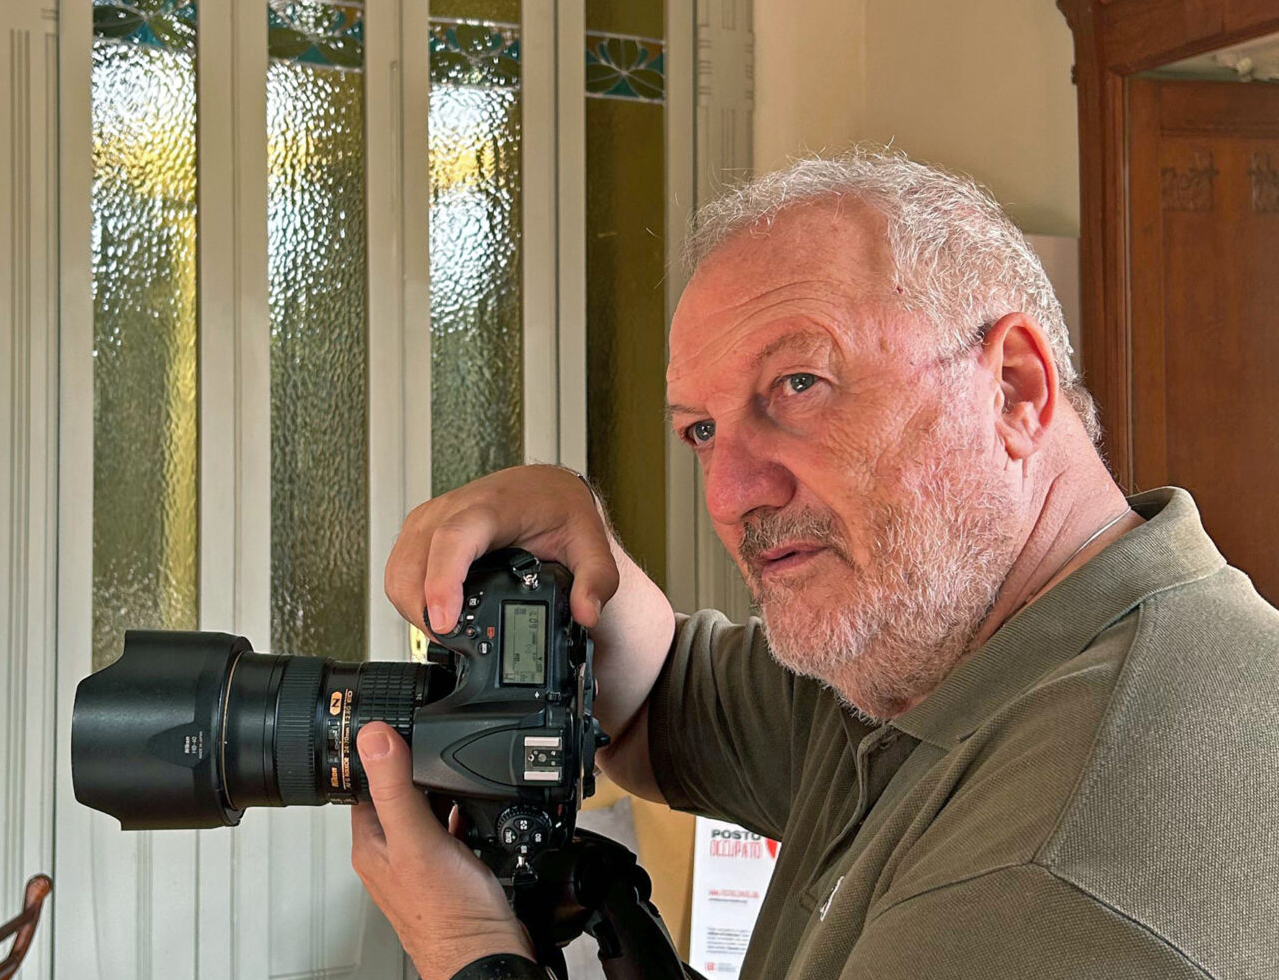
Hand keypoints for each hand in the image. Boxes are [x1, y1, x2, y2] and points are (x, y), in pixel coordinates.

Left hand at [351, 722, 535, 978]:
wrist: (485, 954)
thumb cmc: (449, 914)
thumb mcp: (418, 838)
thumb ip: (394, 785)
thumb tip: (372, 736)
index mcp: (371, 845)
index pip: (363, 785)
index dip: (379, 755)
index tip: (396, 728)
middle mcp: (391, 855)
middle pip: (396, 795)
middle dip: (416, 772)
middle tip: (437, 751)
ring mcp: (419, 865)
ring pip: (423, 812)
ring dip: (440, 794)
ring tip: (459, 782)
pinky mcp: (447, 873)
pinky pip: (449, 831)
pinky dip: (460, 816)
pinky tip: (475, 816)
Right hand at [385, 465, 618, 636]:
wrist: (544, 488)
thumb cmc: (559, 509)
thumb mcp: (589, 542)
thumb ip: (596, 580)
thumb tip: (586, 613)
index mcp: (492, 507)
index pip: (454, 540)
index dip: (442, 583)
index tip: (445, 622)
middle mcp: (452, 509)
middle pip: (415, 564)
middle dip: (425, 612)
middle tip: (457, 644)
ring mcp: (430, 519)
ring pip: (399, 571)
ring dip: (413, 609)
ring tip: (448, 633)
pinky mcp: (419, 530)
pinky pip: (397, 569)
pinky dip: (408, 599)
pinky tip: (434, 613)